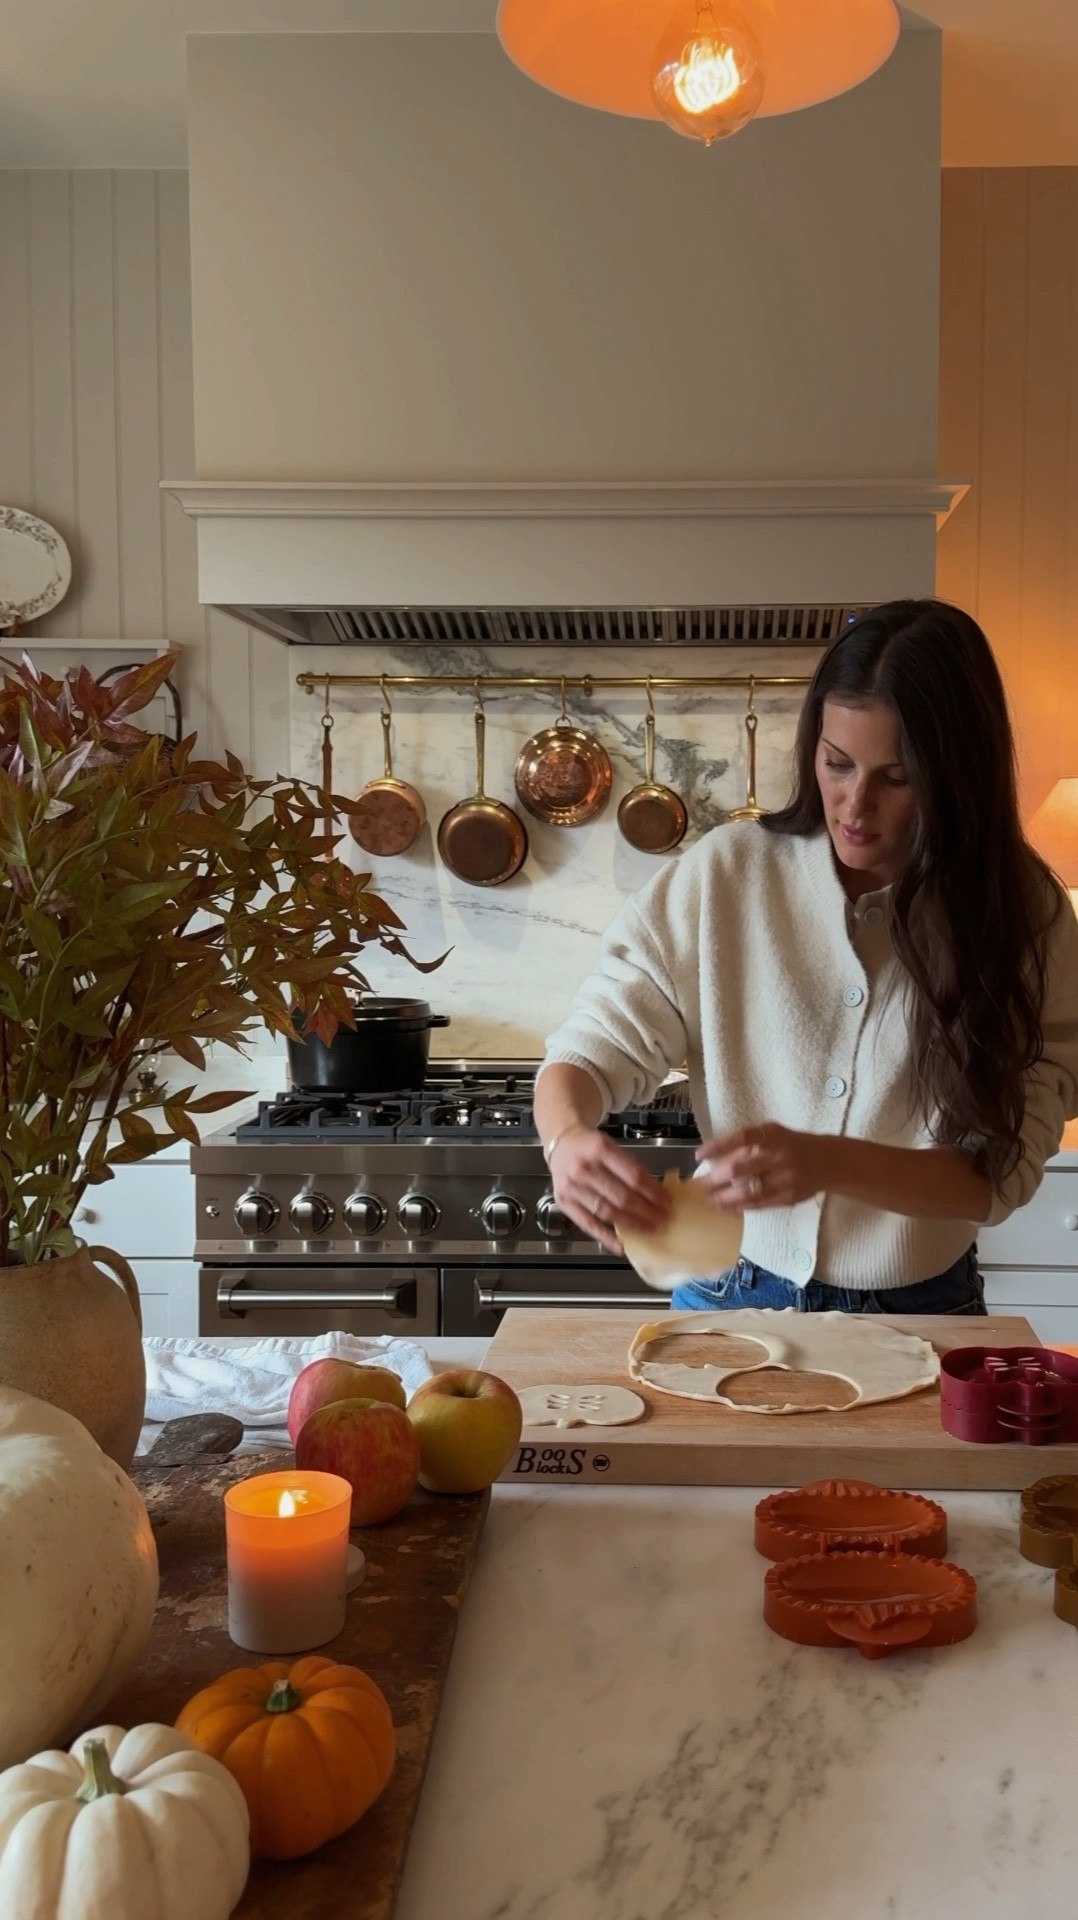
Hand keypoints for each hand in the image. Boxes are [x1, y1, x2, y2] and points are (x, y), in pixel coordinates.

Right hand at [548, 1126, 670, 1255]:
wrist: (561, 1142)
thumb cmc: (589, 1146)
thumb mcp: (611, 1145)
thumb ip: (629, 1167)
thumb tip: (655, 1193)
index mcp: (600, 1149)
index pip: (634, 1176)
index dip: (653, 1192)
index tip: (666, 1202)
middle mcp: (584, 1168)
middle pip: (622, 1196)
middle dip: (646, 1211)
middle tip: (662, 1219)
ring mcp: (572, 1187)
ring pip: (607, 1211)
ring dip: (632, 1224)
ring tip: (648, 1230)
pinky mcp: (564, 1202)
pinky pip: (588, 1224)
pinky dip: (606, 1237)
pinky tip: (621, 1244)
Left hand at [694, 1123, 828, 1210]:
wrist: (829, 1161)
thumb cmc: (792, 1145)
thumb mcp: (774, 1135)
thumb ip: (749, 1144)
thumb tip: (714, 1158)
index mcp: (773, 1135)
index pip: (741, 1137)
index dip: (718, 1145)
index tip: (699, 1155)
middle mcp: (779, 1155)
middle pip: (741, 1168)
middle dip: (716, 1178)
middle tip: (700, 1184)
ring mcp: (785, 1178)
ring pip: (748, 1190)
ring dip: (725, 1198)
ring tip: (709, 1201)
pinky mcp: (788, 1196)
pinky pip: (760, 1203)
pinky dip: (740, 1206)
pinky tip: (726, 1208)